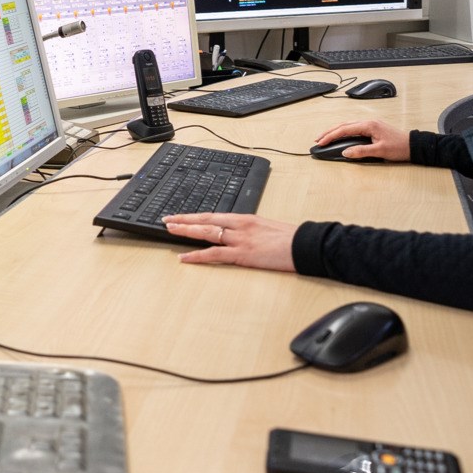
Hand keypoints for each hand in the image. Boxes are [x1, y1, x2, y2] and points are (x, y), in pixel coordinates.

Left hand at [164, 213, 297, 270]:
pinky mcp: (243, 254)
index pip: (214, 215)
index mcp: (246, 218)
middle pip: (206, 220)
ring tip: (170, 231)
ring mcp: (240, 239)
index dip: (195, 216)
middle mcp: (240, 225)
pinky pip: (215, 254)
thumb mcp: (267, 228)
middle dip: (184, 220)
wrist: (305, 245)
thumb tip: (238, 234)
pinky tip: (185, 257)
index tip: (181, 216)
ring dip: (186, 232)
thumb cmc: (290, 239)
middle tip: (167, 220)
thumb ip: (250, 230)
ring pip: (206, 233)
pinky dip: (197, 255)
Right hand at [312, 118, 409, 161]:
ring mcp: (370, 124)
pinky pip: (354, 128)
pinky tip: (340, 136)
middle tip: (318, 139)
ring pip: (348, 125)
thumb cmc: (400, 147)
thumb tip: (345, 152)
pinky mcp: (372, 129)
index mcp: (369, 125)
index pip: (344, 129)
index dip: (331, 136)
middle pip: (343, 125)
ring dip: (335, 131)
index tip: (321, 142)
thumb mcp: (380, 151)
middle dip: (329, 132)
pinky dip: (344, 131)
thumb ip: (361, 151)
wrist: (413, 145)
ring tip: (325, 137)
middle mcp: (368, 122)